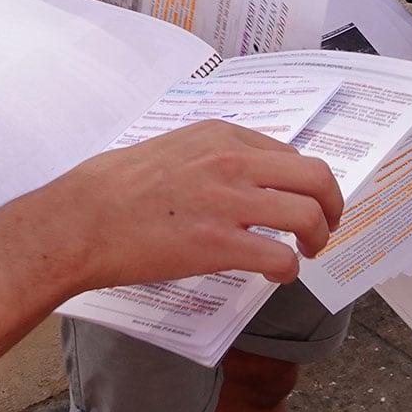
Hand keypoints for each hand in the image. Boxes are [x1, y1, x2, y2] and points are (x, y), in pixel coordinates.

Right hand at [30, 120, 342, 293]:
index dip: (306, 183)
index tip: (304, 201)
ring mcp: (228, 201)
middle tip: (324, 228)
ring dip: (317, 238)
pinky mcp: (219, 243)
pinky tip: (276, 276)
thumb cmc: (113, 187)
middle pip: (316, 178)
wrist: (81, 219)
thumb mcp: (170, 148)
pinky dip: (288, 271)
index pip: (289, 154)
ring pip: (309, 215)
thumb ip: (209, 156)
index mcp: (220, 135)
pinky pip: (279, 256)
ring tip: (305, 253)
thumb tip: (237, 179)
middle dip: (331, 206)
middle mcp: (232, 160)